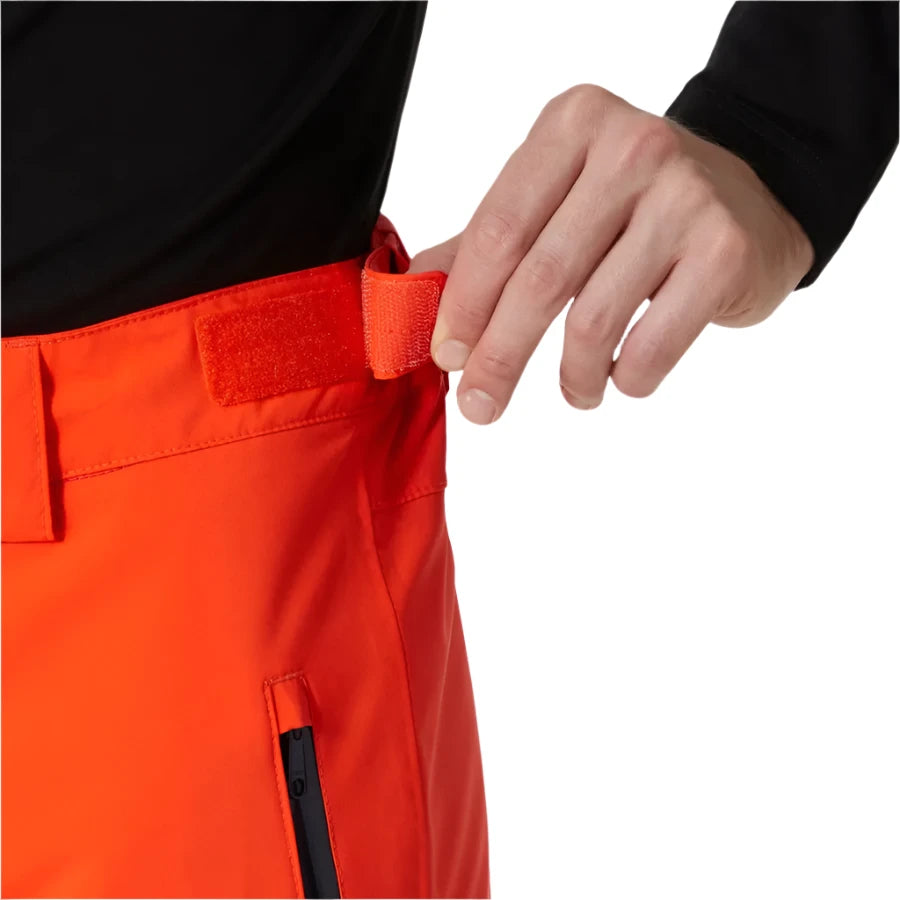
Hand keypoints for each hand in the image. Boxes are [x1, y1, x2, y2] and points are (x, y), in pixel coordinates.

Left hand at [408, 84, 813, 424]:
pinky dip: (627, 378)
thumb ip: (485, 243)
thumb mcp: (556, 202)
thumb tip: (410, 297)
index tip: (448, 357)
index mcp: (572, 125)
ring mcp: (685, 197)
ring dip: (572, 377)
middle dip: (500, 356)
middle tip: (481, 404)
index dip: (464, 304)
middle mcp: (632, 148)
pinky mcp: (725, 251)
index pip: (498, 229)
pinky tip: (623, 377)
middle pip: (540, 277)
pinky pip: (652, 344)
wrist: (752, 200)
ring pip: (593, 319)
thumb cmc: (635, 206)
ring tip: (575, 392)